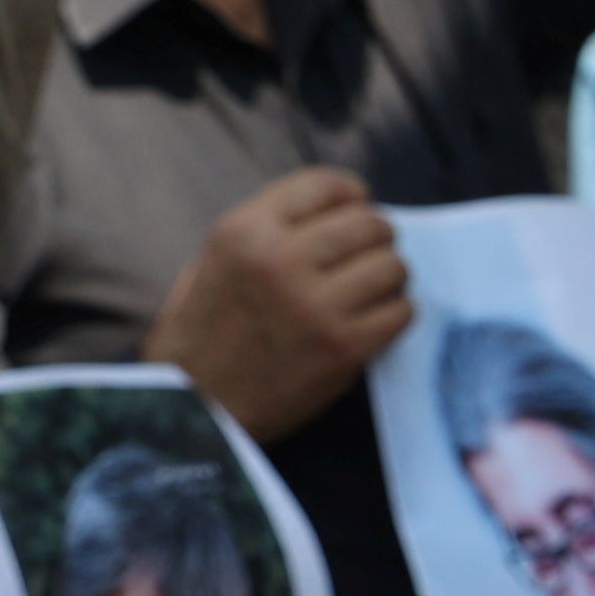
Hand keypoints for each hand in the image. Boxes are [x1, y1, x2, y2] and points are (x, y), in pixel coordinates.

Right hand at [150, 167, 413, 439]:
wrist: (194, 410)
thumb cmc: (198, 338)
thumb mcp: (210, 263)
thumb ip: (263, 231)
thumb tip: (330, 213)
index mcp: (244, 230)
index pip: (325, 185)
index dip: (353, 197)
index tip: (357, 211)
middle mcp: (280, 258)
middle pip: (369, 223)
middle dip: (377, 239)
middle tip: (369, 259)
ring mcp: (315, 304)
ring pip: (392, 266)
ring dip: (390, 278)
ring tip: (372, 293)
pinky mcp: (342, 347)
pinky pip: (400, 312)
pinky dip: (396, 315)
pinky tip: (375, 323)